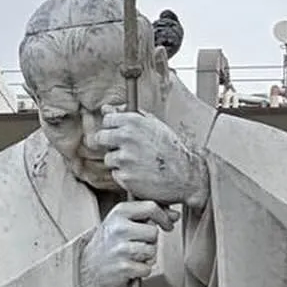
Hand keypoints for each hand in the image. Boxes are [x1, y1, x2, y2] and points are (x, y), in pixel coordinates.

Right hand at [79, 198, 175, 286]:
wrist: (90, 267)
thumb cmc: (110, 243)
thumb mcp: (123, 221)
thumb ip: (148, 215)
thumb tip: (175, 214)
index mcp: (119, 212)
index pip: (151, 207)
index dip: (164, 217)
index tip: (167, 224)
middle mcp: (119, 228)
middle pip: (154, 232)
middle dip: (150, 241)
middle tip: (137, 244)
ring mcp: (121, 248)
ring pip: (152, 251)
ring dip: (146, 257)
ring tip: (132, 256)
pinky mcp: (124, 267)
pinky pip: (147, 268)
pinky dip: (141, 270)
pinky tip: (130, 267)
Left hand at [93, 110, 208, 209]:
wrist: (186, 176)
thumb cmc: (171, 150)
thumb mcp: (154, 126)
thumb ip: (128, 115)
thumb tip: (106, 109)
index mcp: (133, 121)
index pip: (107, 120)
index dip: (113, 128)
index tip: (120, 134)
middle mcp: (126, 138)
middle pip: (100, 138)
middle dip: (110, 144)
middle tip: (125, 151)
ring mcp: (124, 158)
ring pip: (109, 158)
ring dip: (119, 162)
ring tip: (139, 165)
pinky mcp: (125, 177)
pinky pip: (116, 174)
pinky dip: (125, 176)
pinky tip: (140, 175)